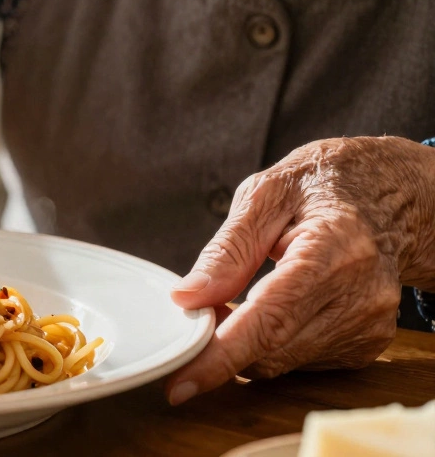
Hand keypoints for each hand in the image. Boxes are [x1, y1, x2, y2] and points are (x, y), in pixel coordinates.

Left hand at [166, 136, 434, 404]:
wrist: (388, 195)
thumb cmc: (320, 185)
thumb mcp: (264, 194)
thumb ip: (227, 250)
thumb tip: (187, 297)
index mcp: (334, 249)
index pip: (271, 318)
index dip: (222, 355)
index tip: (182, 382)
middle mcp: (362, 294)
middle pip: (273, 350)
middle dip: (221, 344)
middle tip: (197, 310)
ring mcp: (372, 323)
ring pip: (283, 362)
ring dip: (246, 345)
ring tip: (237, 298)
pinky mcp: (370, 342)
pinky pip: (302, 361)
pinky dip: (272, 345)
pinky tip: (272, 308)